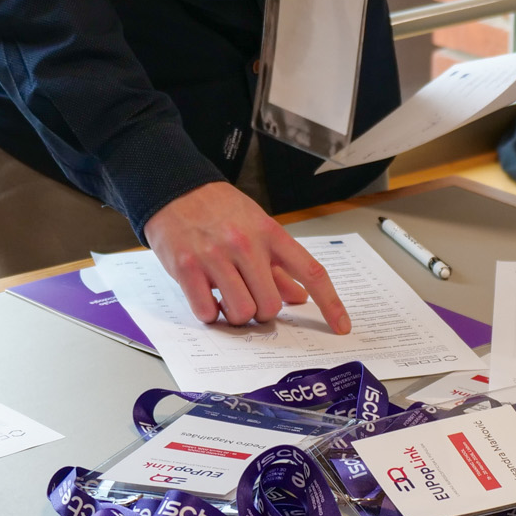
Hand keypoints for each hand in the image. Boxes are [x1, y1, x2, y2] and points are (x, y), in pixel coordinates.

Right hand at [143, 181, 350, 331]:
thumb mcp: (256, 228)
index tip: (342, 326)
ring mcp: (215, 257)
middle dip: (262, 313)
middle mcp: (246, 245)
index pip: (311, 272)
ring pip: (241, 312)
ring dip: (235, 316)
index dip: (331, 303)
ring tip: (226, 298)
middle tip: (250, 300)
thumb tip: (300, 296)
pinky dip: (209, 313)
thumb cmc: (218, 210)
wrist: (174, 189)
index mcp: (270, 234)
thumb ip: (279, 266)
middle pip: (270, 305)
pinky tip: (206, 297)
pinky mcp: (187, 268)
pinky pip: (206, 311)